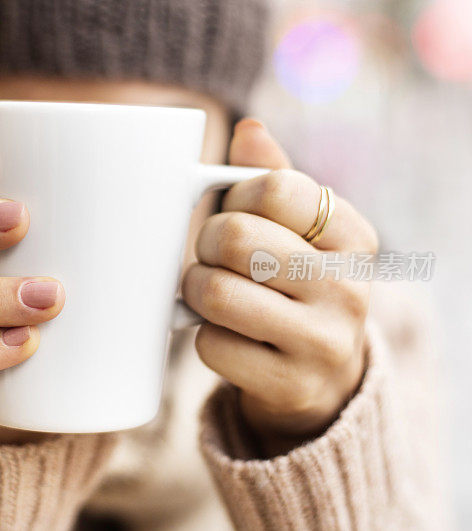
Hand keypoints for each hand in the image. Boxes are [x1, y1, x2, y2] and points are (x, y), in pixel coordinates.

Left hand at [182, 119, 378, 453]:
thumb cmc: (295, 284)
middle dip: (206, 244)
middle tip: (213, 256)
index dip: (235, 198)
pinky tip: (225, 334)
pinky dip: (203, 336)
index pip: (274, 187)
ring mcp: (322, 339)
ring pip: (213, 292)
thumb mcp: (300, 230)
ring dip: (196, 290)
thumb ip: (274, 179)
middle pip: (234, 237)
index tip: (238, 214)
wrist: (320, 376)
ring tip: (210, 293)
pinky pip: (210, 344)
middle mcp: (348, 286)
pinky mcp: (289, 384)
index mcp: (353, 236)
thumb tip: (249, 128)